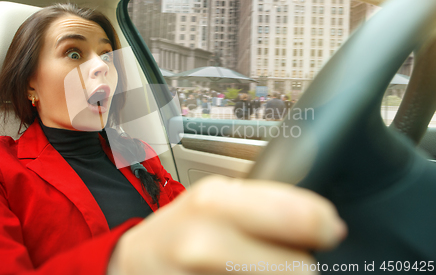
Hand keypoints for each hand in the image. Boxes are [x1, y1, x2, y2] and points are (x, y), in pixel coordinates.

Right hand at [108, 176, 346, 274]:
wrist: (139, 261)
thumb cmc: (181, 228)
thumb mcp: (217, 199)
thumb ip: (265, 202)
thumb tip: (322, 220)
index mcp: (215, 202)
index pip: (299, 216)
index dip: (322, 225)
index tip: (328, 229)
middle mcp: (204, 243)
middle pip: (298, 268)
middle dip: (300, 264)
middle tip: (285, 257)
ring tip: (253, 267)